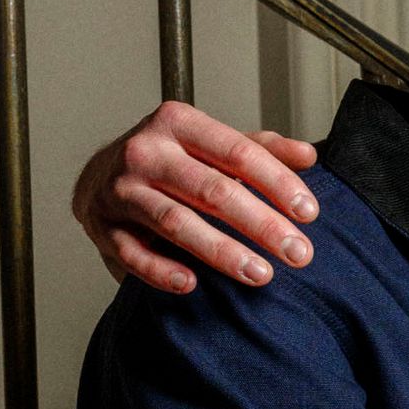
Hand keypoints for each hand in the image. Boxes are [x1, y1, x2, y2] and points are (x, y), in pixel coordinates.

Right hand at [73, 102, 319, 294]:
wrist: (99, 176)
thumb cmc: (169, 160)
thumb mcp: (212, 144)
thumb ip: (260, 149)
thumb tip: (307, 156)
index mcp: (179, 123)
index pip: (238, 152)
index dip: (277, 183)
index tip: (309, 212)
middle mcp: (146, 152)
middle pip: (213, 191)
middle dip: (262, 225)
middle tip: (298, 253)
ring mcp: (121, 190)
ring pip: (176, 223)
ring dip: (221, 252)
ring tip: (260, 274)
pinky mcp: (103, 227)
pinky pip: (134, 253)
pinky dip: (162, 271)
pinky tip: (191, 284)